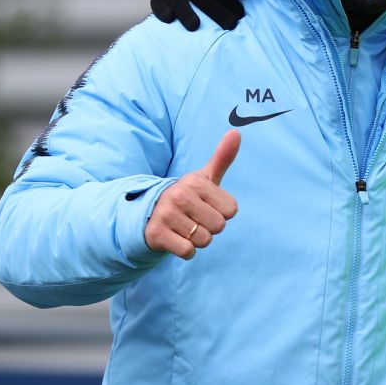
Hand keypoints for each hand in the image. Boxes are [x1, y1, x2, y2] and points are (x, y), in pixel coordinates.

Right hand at [144, 130, 240, 259]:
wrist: (149, 212)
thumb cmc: (187, 195)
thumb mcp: (204, 177)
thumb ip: (222, 157)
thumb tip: (236, 132)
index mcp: (195, 182)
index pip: (231, 210)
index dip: (222, 212)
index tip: (206, 206)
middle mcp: (180, 196)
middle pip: (219, 226)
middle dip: (210, 228)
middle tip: (195, 219)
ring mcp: (166, 215)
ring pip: (204, 240)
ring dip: (197, 240)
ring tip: (185, 228)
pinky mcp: (157, 234)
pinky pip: (188, 251)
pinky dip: (186, 251)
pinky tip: (176, 239)